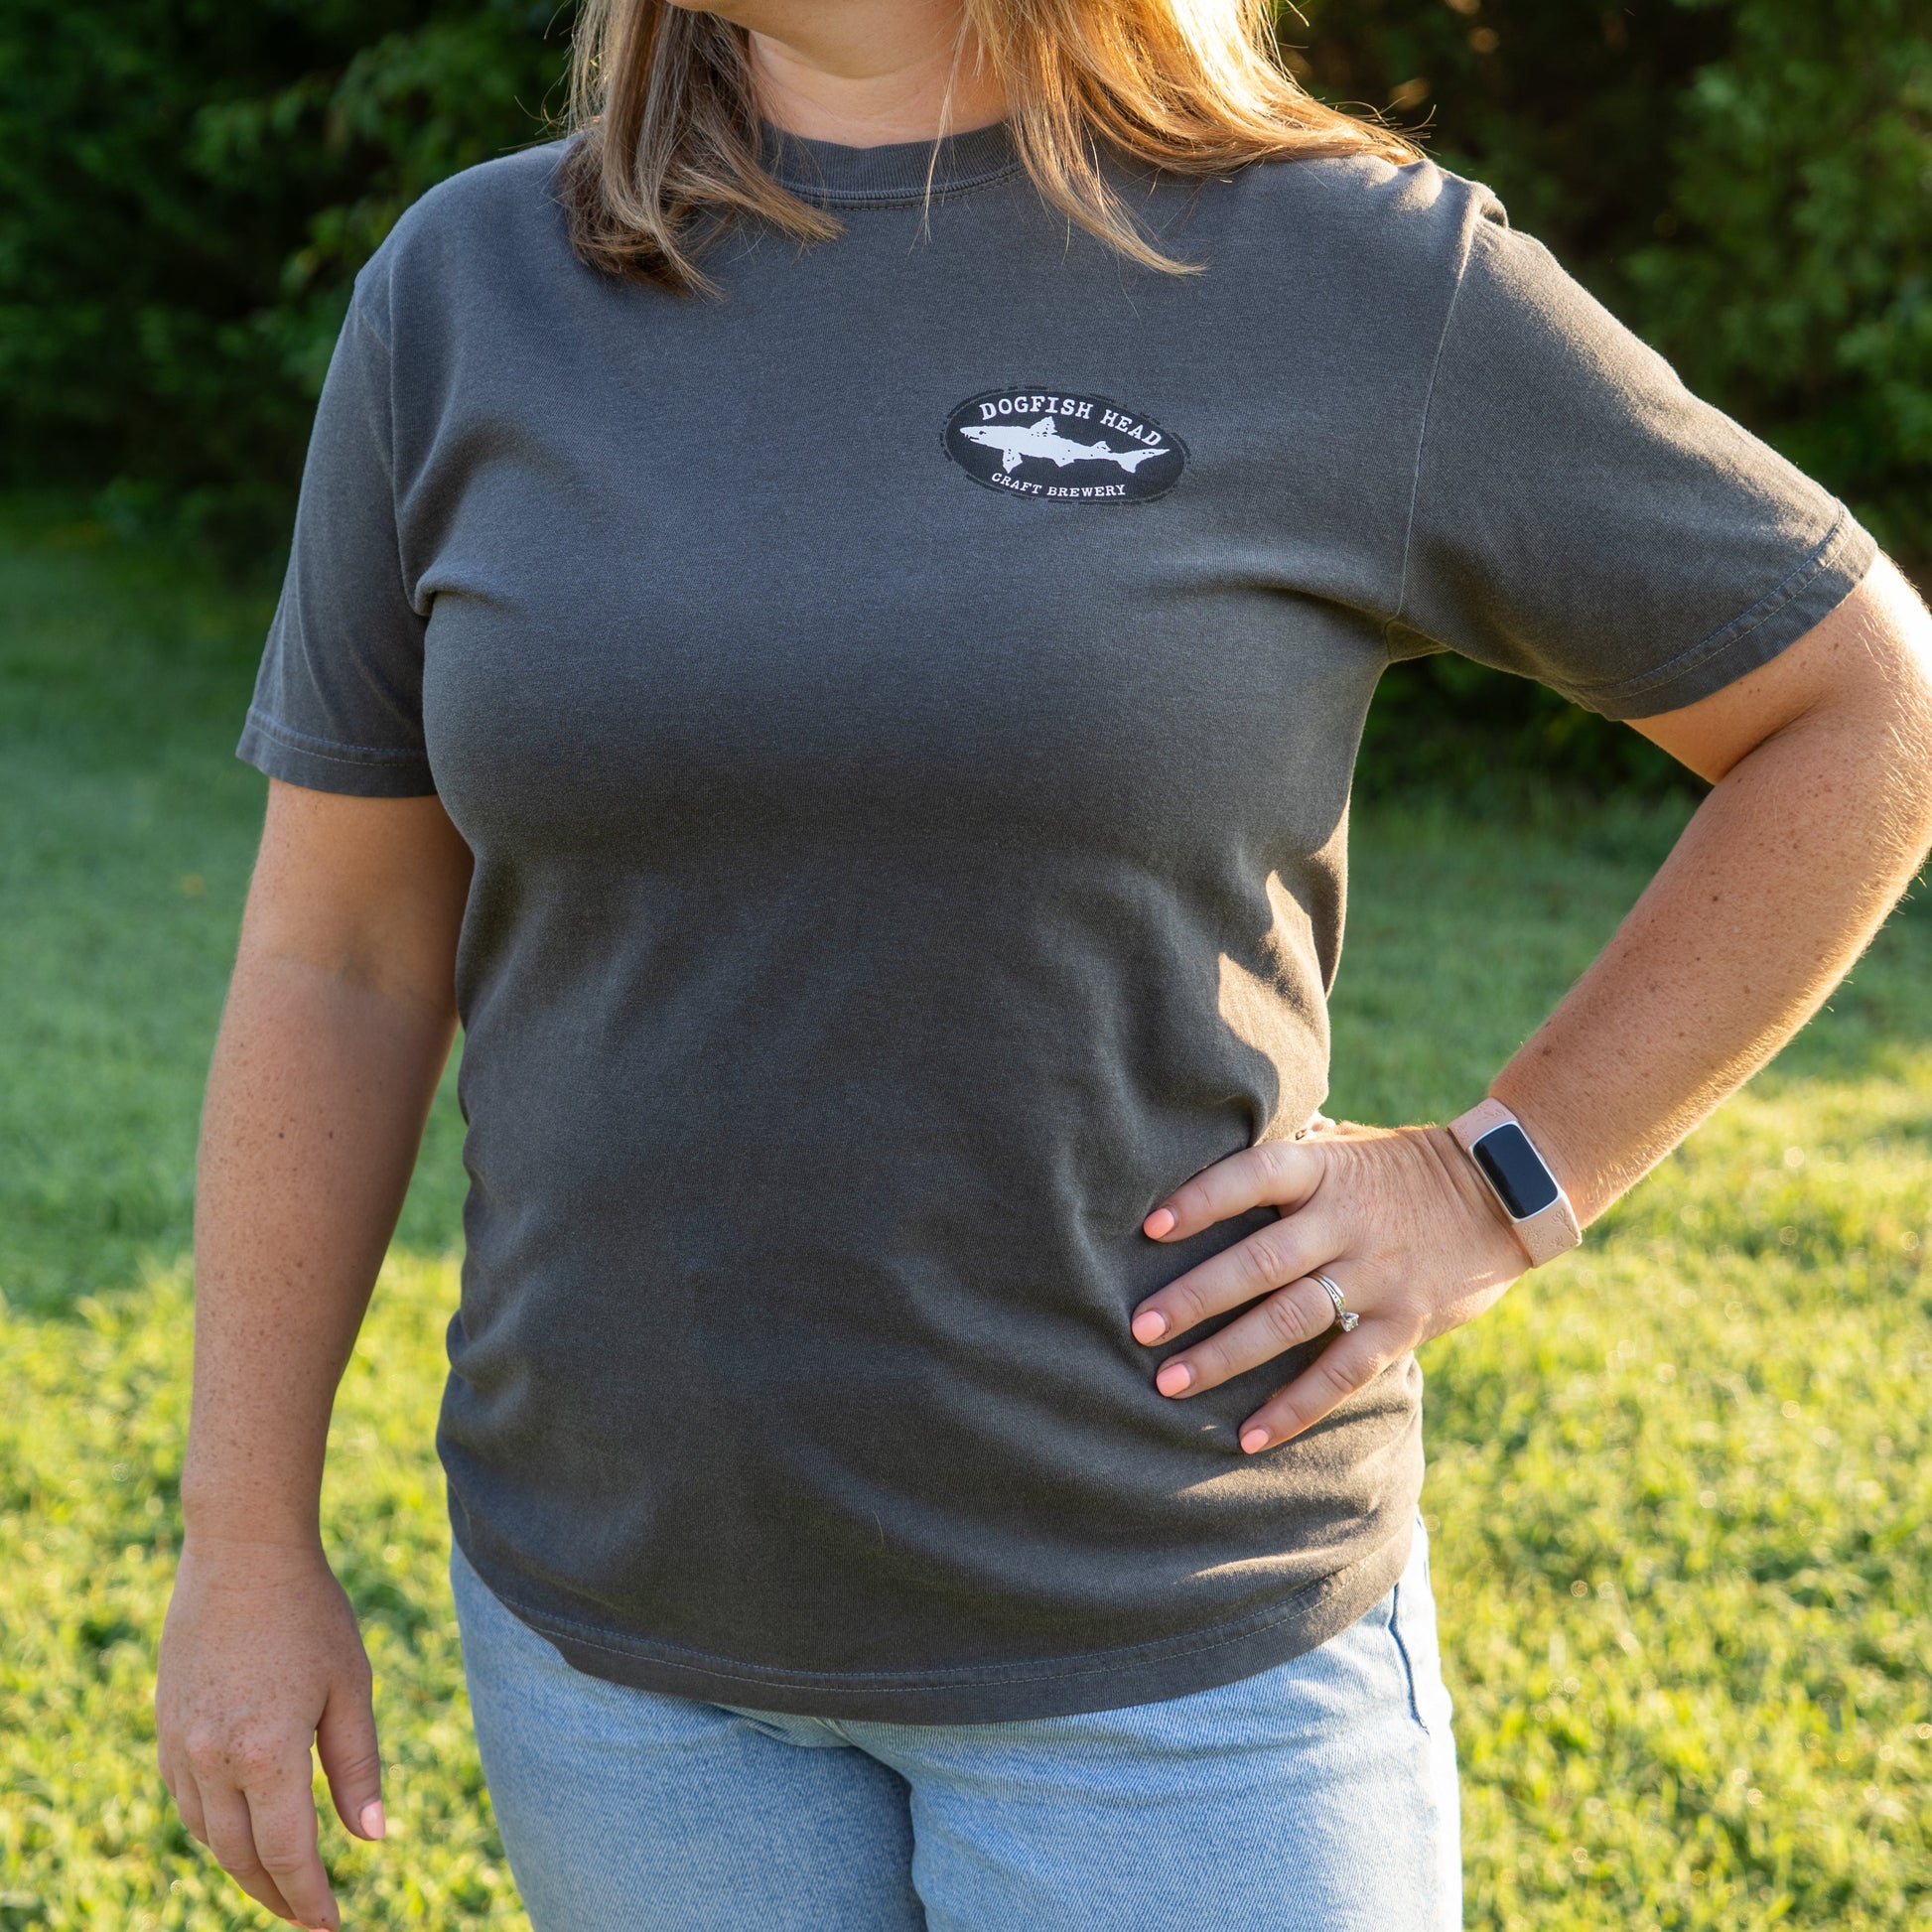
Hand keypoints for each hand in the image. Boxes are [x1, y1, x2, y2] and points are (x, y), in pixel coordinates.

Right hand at [156, 1537, 384, 1930]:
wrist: (242, 1554)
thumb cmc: (311, 1614)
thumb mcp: (350, 1686)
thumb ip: (357, 1767)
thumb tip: (372, 1838)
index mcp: (266, 1753)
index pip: (288, 1853)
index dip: (310, 1898)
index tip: (331, 1925)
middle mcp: (212, 1759)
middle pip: (241, 1857)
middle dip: (276, 1894)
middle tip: (308, 1915)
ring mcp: (180, 1744)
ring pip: (207, 1834)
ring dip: (241, 1866)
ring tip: (280, 1881)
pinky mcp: (166, 1727)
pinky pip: (186, 1799)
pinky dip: (213, 1827)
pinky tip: (241, 1828)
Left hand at [1130, 1122, 1530, 1452]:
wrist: (1505, 1194)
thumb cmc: (1398, 1166)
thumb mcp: (1345, 1144)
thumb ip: (1286, 1156)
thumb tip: (1203, 1144)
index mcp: (1325, 1171)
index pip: (1255, 1176)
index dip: (1204, 1198)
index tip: (1151, 1227)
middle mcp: (1346, 1223)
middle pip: (1261, 1262)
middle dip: (1196, 1298)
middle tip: (1140, 1328)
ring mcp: (1377, 1276)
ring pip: (1291, 1321)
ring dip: (1227, 1355)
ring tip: (1170, 1383)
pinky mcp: (1404, 1323)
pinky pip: (1342, 1372)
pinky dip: (1295, 1407)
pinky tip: (1248, 1436)